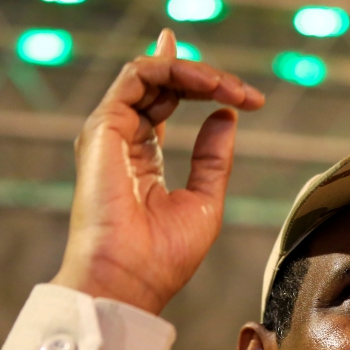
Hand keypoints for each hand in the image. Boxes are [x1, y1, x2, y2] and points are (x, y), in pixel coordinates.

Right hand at [51, 29, 264, 313]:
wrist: (130, 279)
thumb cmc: (162, 257)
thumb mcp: (204, 201)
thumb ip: (213, 158)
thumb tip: (226, 115)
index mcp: (141, 159)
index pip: (161, 103)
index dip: (192, 82)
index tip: (236, 88)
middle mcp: (122, 140)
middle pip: (161, 85)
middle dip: (207, 78)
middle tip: (246, 93)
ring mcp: (110, 132)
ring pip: (150, 74)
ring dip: (196, 71)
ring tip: (231, 88)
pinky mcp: (104, 126)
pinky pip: (137, 76)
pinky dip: (174, 70)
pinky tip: (209, 85)